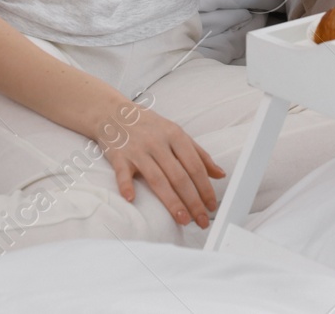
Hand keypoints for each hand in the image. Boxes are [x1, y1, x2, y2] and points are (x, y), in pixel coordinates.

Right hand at [98, 101, 225, 229]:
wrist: (114, 113)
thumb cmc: (150, 127)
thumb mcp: (177, 134)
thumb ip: (199, 154)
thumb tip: (220, 174)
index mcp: (176, 136)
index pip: (195, 166)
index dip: (205, 187)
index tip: (211, 205)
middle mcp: (158, 143)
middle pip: (179, 176)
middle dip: (193, 201)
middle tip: (202, 220)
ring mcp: (138, 150)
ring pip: (157, 179)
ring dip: (171, 201)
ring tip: (183, 220)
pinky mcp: (118, 157)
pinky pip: (122, 173)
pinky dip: (126, 185)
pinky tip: (132, 199)